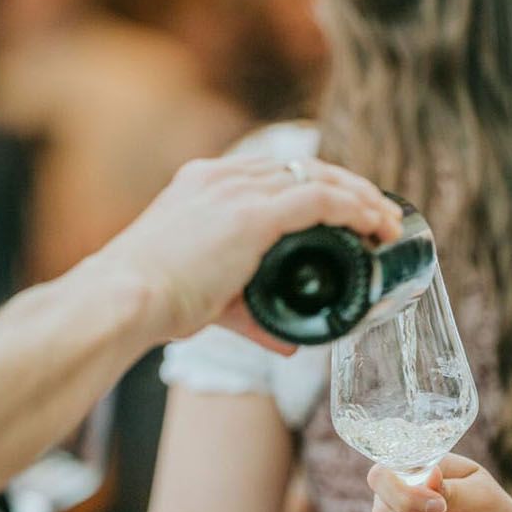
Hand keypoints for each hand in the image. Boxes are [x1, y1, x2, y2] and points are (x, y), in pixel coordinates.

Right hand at [82, 155, 403, 345]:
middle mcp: (222, 177)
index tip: (348, 211)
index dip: (320, 187)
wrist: (123, 299)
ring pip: (319, 178)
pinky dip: (353, 210)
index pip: (276, 173)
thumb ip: (252, 315)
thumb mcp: (210, 300)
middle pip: (303, 168)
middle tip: (379, 217)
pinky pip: (318, 200)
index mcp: (205, 184)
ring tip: (389, 224)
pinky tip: (374, 225)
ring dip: (361, 199)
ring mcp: (236, 191)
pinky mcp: (250, 215)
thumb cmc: (152, 302)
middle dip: (349, 190)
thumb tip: (288, 344)